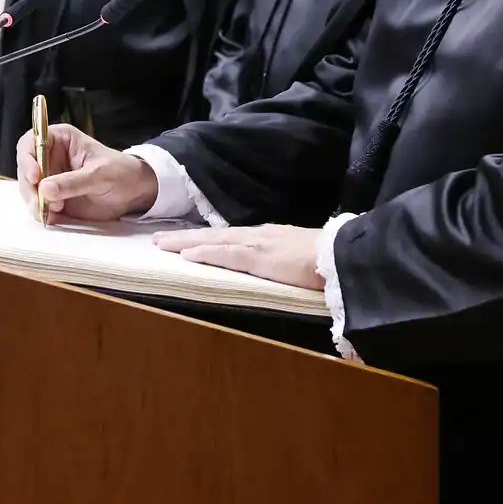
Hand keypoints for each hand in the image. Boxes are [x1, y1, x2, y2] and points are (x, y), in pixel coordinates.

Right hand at [16, 123, 157, 221]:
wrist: (134, 193)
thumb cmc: (120, 172)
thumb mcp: (99, 175)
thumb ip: (72, 182)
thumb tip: (44, 189)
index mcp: (60, 140)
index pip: (31, 142)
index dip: (27, 158)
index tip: (35, 177)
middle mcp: (50, 157)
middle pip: (25, 169)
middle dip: (29, 187)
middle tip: (40, 204)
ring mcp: (50, 178)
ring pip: (29, 189)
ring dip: (34, 202)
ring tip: (52, 212)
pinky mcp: (54, 198)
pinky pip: (39, 204)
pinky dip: (42, 212)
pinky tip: (53, 217)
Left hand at [154, 225, 323, 289]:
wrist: (344, 254)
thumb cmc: (327, 258)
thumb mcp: (297, 254)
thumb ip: (281, 259)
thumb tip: (271, 267)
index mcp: (266, 237)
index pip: (227, 237)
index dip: (203, 239)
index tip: (183, 241)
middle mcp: (257, 236)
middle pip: (213, 236)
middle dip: (185, 238)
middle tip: (158, 240)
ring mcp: (258, 244)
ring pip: (213, 242)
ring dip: (186, 243)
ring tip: (162, 245)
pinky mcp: (260, 257)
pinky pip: (227, 255)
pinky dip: (205, 254)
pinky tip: (187, 256)